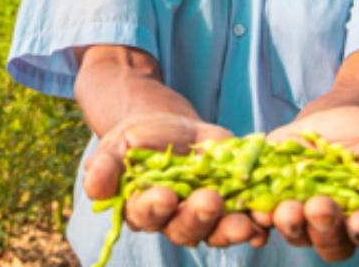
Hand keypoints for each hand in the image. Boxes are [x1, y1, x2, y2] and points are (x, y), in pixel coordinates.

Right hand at [84, 113, 269, 248]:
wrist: (170, 126)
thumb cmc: (139, 138)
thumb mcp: (120, 143)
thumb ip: (106, 165)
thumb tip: (95, 186)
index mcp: (141, 208)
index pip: (146, 214)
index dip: (155, 208)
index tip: (164, 195)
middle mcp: (173, 220)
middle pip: (184, 229)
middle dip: (198, 217)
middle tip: (210, 200)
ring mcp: (204, 216)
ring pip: (216, 231)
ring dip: (230, 229)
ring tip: (244, 221)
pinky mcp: (231, 206)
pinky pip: (244, 222)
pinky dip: (256, 224)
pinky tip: (263, 219)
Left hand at [258, 107, 358, 262]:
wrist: (335, 121)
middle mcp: (339, 222)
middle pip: (332, 241)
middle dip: (324, 228)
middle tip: (318, 208)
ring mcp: (304, 212)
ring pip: (297, 231)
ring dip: (289, 224)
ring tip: (282, 207)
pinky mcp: (273, 197)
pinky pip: (263, 213)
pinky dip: (256, 213)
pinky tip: (249, 205)